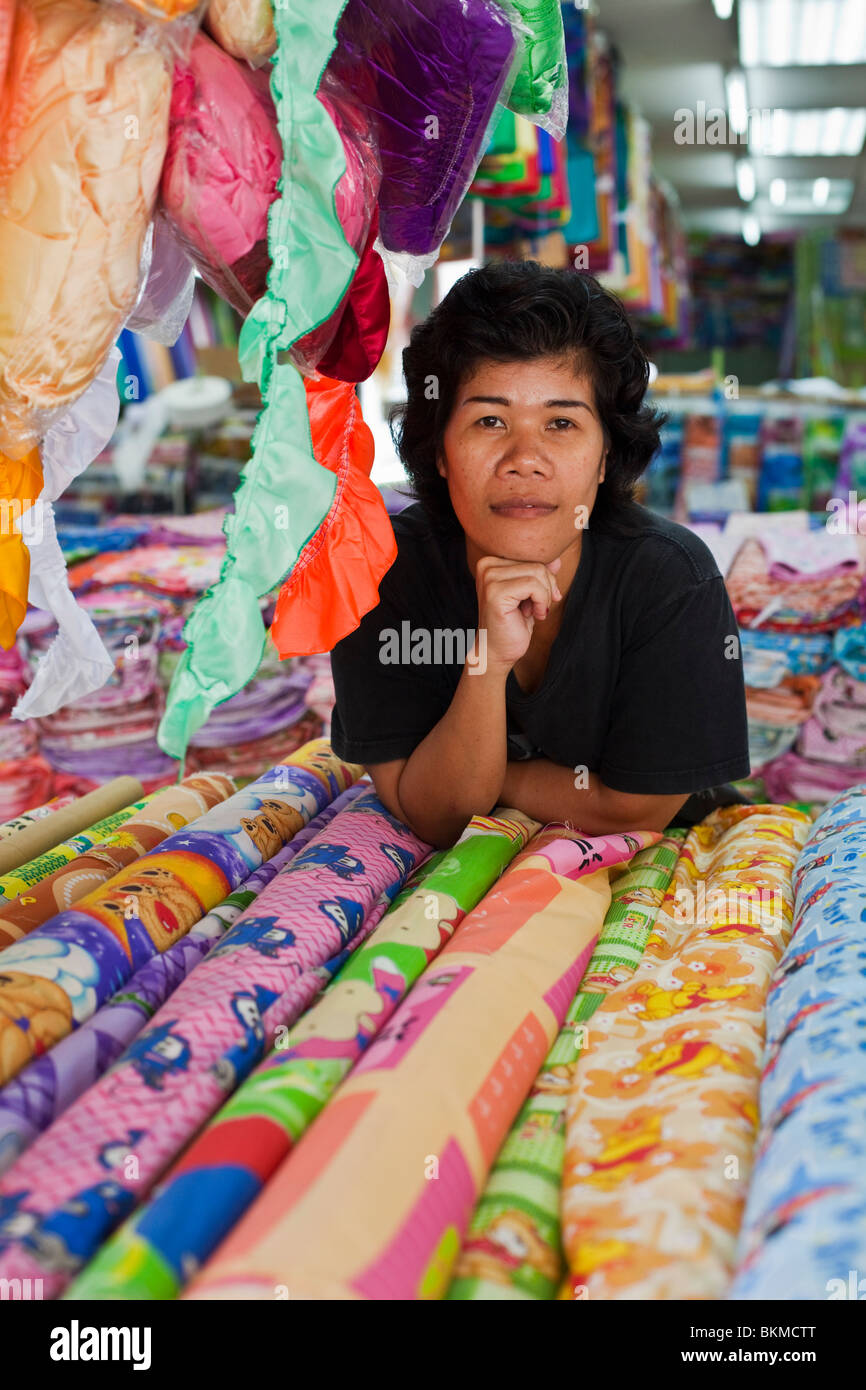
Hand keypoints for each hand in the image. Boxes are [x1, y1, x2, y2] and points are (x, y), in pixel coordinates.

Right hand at [474, 555, 561, 671]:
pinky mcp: (495, 593)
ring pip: (537, 572)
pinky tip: (533, 615)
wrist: (497, 652)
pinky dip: (541, 602)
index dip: (544, 578)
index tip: (539, 599)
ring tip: (534, 612)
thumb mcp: (530, 593)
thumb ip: (540, 574)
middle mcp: (486, 565)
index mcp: (491, 562)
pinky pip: (533, 586)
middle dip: (547, 587)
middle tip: (538, 607)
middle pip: (536, 563)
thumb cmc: (512, 623)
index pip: (532, 556)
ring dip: (544, 596)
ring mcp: (489, 578)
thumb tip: (557, 559)